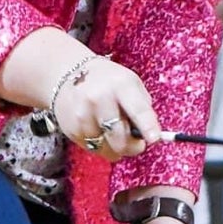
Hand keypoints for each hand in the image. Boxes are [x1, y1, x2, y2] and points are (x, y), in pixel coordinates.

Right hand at [0, 28, 159, 159]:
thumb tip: (149, 136)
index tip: (154, 139)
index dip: (147, 125)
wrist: (68, 74)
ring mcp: (82, 115)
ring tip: (113, 131)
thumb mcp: (130, 84)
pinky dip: (101, 145)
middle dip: (133, 146)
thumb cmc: (108, 82)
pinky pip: (93, 149)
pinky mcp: (71, 128)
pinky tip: (98, 129)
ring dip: (116, 147)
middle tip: (137, 144)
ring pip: (107, 148)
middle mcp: (99, 99)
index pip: (137, 109)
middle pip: (120, 137)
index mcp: (121, 86)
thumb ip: (142, 107)